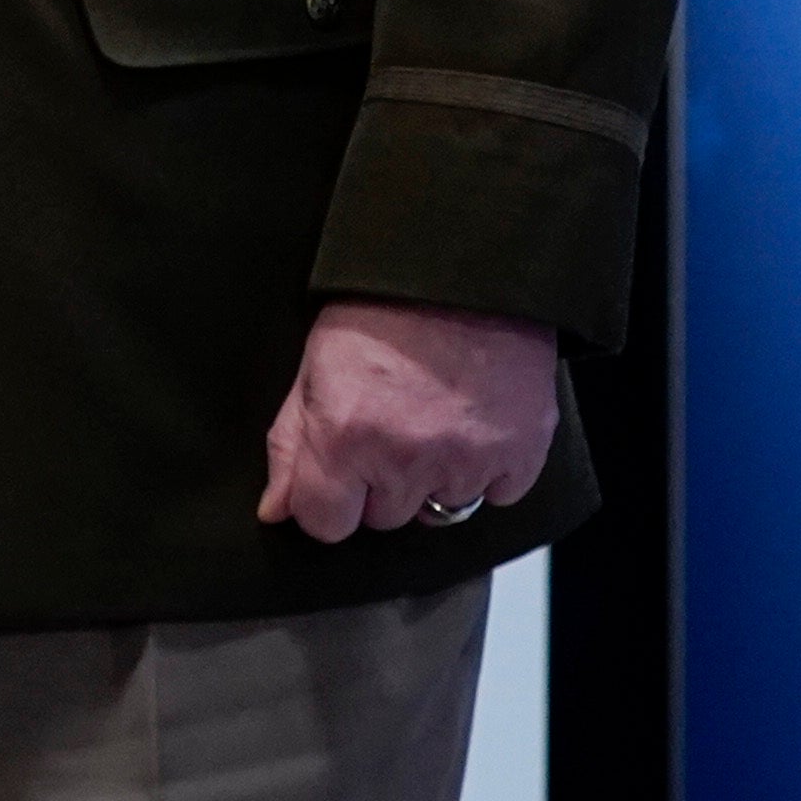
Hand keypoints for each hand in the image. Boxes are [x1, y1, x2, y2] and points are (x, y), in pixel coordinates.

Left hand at [258, 299, 558, 539]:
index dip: (327, 502)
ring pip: (441, 510)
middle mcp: (406, 459)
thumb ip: (291, 447)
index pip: (325, 524)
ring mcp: (469, 461)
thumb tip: (278, 511)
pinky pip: (497, 494)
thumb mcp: (312, 369)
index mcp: (344, 438)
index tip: (335, 477)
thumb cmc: (379, 314)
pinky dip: (487, 470)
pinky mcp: (522, 455)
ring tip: (433, 420)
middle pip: (384, 518)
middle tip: (389, 427)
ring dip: (433, 477)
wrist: (463, 276)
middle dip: (380, 484)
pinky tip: (473, 425)